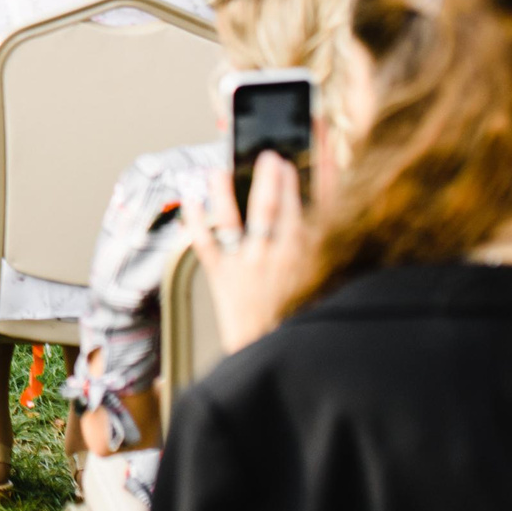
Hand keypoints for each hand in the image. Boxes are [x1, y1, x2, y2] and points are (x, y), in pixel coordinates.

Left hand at [189, 153, 313, 354]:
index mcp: (300, 259)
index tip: (293, 160)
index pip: (300, 211)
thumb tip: (321, 212)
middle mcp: (270, 259)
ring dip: (224, 193)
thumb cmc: (300, 318)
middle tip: (266, 156)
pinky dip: (194, 220)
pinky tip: (190, 199)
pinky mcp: (221, 277)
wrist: (272, 354)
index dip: (296, 183)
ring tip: (218, 170)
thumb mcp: (321, 281)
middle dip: (268, 179)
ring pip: (231, 221)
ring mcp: (242, 266)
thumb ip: (321, 245)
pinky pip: (203, 244)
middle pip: (268, 209)